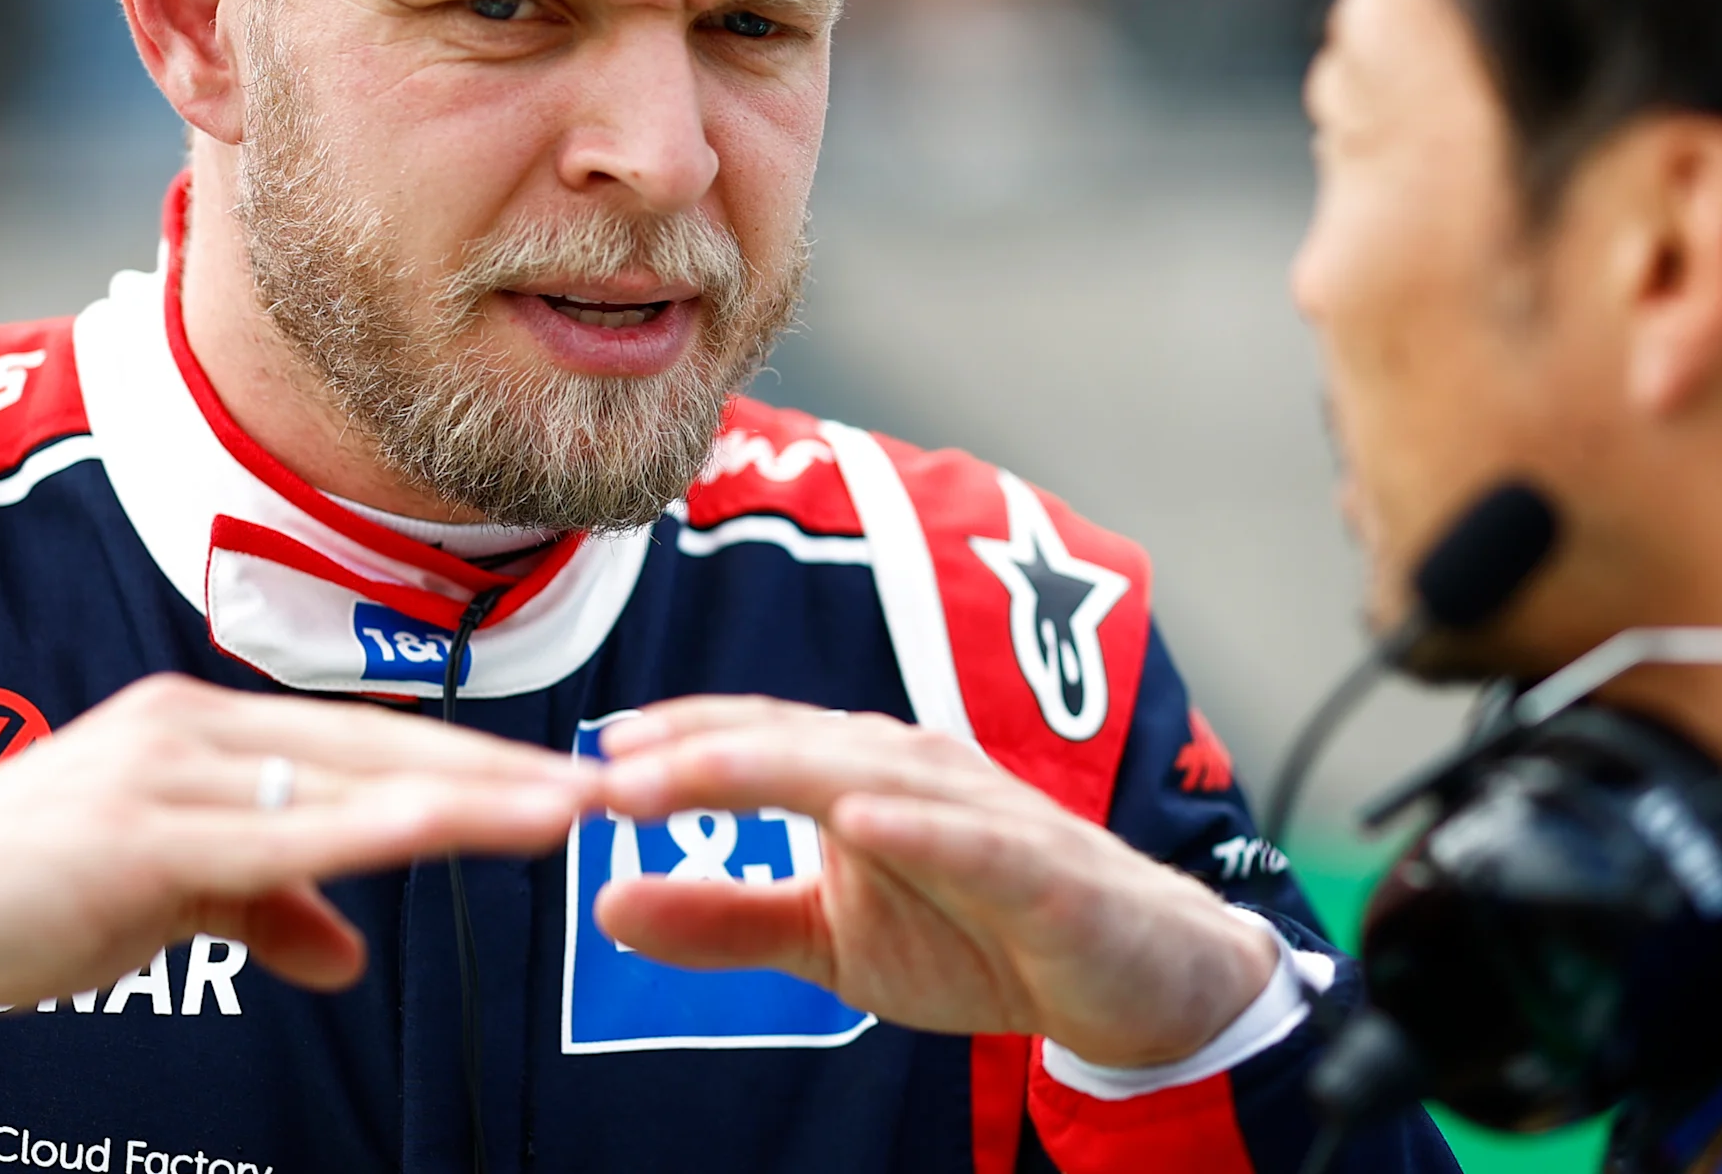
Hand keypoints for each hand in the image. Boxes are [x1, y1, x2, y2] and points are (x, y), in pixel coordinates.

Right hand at [0, 673, 594, 1025]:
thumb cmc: (10, 900)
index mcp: (206, 733)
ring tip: (565, 807)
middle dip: (500, 770)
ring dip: (468, 794)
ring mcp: (166, 773)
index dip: (471, 763)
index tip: (562, 781)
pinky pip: (278, 834)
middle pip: (380, 748)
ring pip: (347, 781)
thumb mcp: (159, 900)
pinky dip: (370, 828)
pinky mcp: (138, 838)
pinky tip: (444, 827)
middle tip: (609, 787)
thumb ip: (259, 910)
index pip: (367, 744)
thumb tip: (344, 955)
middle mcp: (195, 729)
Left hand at [591, 698, 1277, 1068]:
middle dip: (701, 752)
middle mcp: (916, 770)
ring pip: (869, 775)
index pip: (755, 741)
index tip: (586, 766)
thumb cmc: (981, 937)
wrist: (1135, 979)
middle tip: (611, 772)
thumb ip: (728, 919)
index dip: (674, 746)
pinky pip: (974, 842)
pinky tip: (860, 820)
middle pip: (796, 746)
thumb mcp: (833, 944)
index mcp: (862, 774)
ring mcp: (982, 813)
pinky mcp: (1041, 869)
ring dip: (779, 771)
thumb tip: (604, 904)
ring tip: (694, 776)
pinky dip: (919, 825)